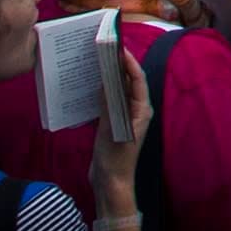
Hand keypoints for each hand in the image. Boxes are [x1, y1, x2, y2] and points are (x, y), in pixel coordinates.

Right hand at [86, 42, 155, 208]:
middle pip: (128, 82)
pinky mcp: (112, 122)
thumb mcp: (111, 130)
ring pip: (118, 90)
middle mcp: (135, 110)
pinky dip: (101, 92)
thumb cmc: (115, 158)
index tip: (119, 49)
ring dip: (109, 78)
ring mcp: (124, 116)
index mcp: (141, 110)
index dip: (129, 63)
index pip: (137, 80)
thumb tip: (106, 82)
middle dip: (119, 67)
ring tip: (95, 63)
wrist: (110, 181)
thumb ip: (110, 106)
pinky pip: (108, 101)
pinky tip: (89, 86)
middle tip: (105, 51)